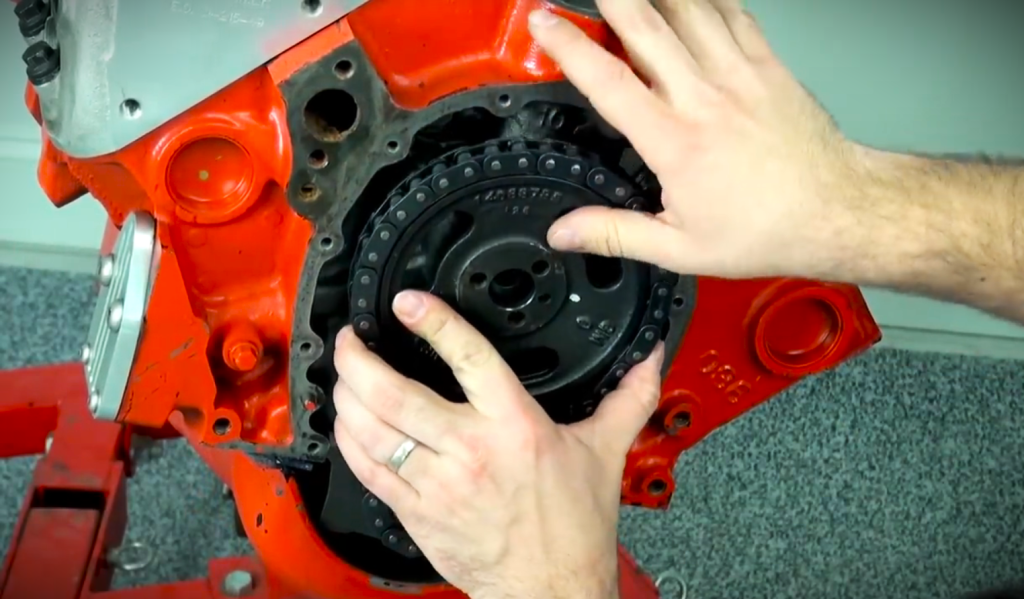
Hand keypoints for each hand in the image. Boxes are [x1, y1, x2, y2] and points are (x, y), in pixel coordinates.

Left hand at [333, 290, 664, 598]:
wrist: (550, 588)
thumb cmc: (574, 525)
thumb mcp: (606, 451)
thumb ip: (629, 397)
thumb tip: (652, 358)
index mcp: (515, 426)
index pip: (470, 359)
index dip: (435, 323)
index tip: (408, 302)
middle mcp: (470, 450)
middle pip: (396, 393)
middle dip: (359, 359)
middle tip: (352, 337)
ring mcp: (438, 483)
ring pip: (372, 430)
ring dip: (346, 395)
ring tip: (344, 373)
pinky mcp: (416, 512)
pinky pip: (368, 469)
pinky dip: (348, 439)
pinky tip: (347, 421)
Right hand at [529, 0, 872, 280]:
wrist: (836, 211)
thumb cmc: (768, 228)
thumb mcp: (680, 248)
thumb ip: (615, 234)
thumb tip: (565, 232)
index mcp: (675, 142)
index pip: (608, 81)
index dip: (569, 46)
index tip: (544, 23)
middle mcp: (705, 98)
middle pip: (647, 26)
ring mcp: (740, 75)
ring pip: (690, 10)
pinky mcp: (768, 66)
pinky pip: (734, 14)